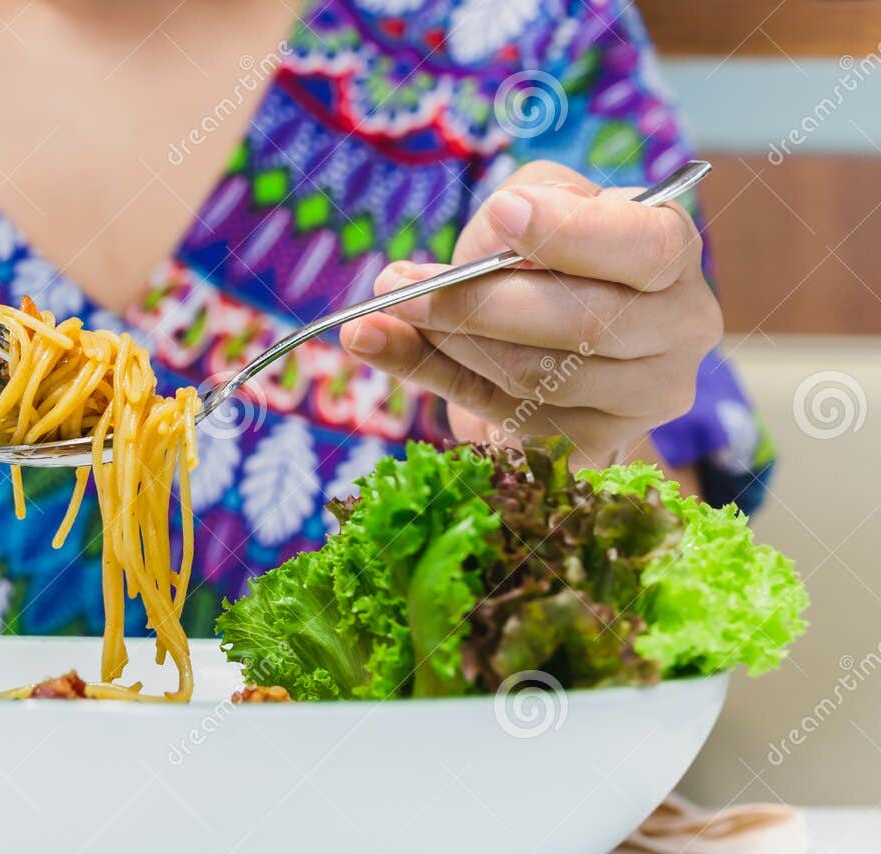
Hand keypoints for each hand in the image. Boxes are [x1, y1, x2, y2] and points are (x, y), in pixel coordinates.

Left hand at [338, 161, 722, 467]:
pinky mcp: (593, 446)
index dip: (571, 233)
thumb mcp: (532, 209)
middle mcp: (678, 328)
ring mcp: (643, 398)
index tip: (501, 215)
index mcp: (671, 251)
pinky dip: (425, 374)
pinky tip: (372, 342)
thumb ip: (505, 221)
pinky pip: (495, 414)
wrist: (553, 345)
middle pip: (580, 321)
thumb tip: (446, 272)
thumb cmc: (547, 259)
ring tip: (396, 307)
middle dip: (477, 300)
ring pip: (535, 375)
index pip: (644, 246)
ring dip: (450, 339)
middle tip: (397, 283)